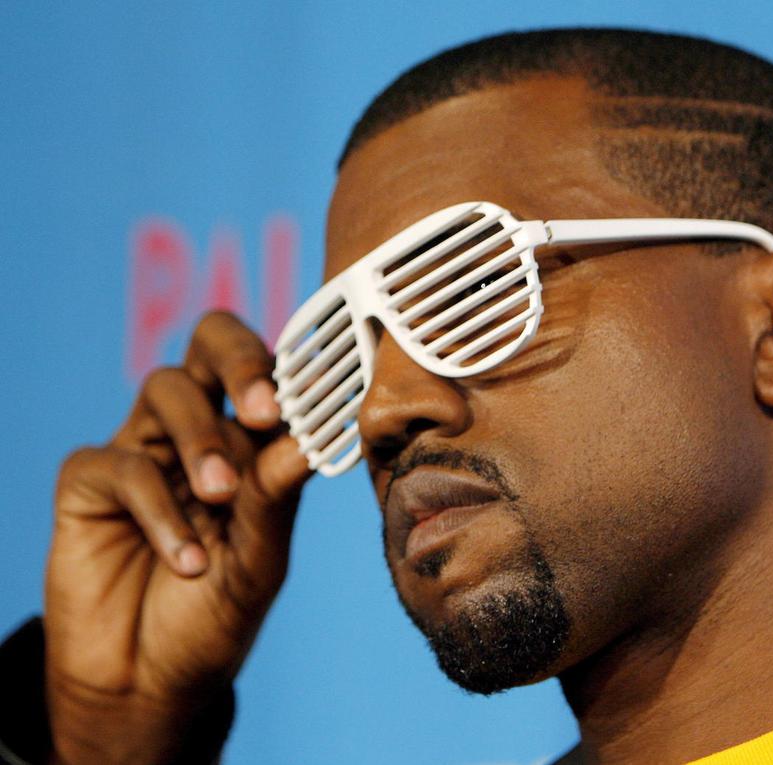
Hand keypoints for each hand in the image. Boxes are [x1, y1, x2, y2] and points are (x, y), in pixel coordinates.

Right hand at [45, 312, 310, 763]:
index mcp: (252, 441)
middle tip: (264, 411)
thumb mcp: (259, 559)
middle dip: (241, 362)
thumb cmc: (214, 614)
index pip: (275, 374)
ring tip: (221, 497)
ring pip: (167, 388)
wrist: (147, 681)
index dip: (298, 369)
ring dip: (200, 440)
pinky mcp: (90, 480)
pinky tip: (187, 560)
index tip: (327, 389)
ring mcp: (144, 449)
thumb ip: (277, 496)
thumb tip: (308, 437)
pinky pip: (121, 464)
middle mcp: (200, 430)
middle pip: (213, 342)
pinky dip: (159, 510)